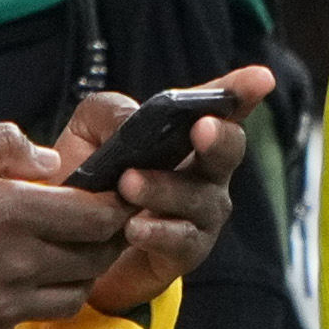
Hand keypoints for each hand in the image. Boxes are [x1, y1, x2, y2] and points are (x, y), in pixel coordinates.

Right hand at [0, 124, 128, 328]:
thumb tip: (48, 158)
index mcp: (8, 213)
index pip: (97, 216)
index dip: (116, 204)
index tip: (114, 195)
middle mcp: (17, 266)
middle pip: (96, 259)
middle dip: (105, 239)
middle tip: (92, 223)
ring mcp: (3, 309)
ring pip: (74, 295)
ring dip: (78, 273)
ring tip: (58, 252)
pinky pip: (31, 320)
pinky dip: (34, 301)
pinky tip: (9, 282)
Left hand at [47, 67, 267, 315]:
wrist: (67, 243)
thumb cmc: (88, 178)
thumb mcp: (87, 133)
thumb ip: (109, 114)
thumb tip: (132, 121)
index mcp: (185, 135)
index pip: (220, 108)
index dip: (241, 92)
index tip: (261, 77)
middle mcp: (204, 171)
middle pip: (226, 151)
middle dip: (218, 137)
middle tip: (201, 127)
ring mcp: (200, 213)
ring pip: (199, 197)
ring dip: (165, 188)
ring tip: (128, 184)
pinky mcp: (184, 251)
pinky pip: (181, 241)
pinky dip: (157, 232)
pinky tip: (133, 228)